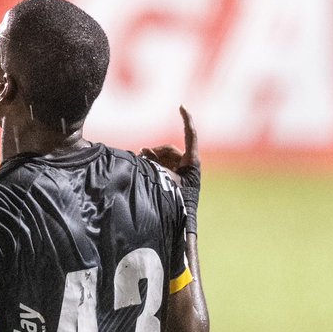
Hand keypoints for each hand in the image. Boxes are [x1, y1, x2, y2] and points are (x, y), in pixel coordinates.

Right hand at [140, 106, 200, 235]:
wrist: (182, 224)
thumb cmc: (179, 207)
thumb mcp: (167, 185)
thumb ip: (155, 169)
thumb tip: (146, 161)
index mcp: (192, 164)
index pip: (190, 136)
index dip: (187, 120)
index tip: (181, 107)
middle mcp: (187, 166)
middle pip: (170, 149)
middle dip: (155, 150)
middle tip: (142, 154)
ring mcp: (179, 172)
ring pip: (163, 157)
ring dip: (151, 158)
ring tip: (140, 161)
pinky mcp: (173, 178)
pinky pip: (160, 165)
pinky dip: (151, 164)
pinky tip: (141, 165)